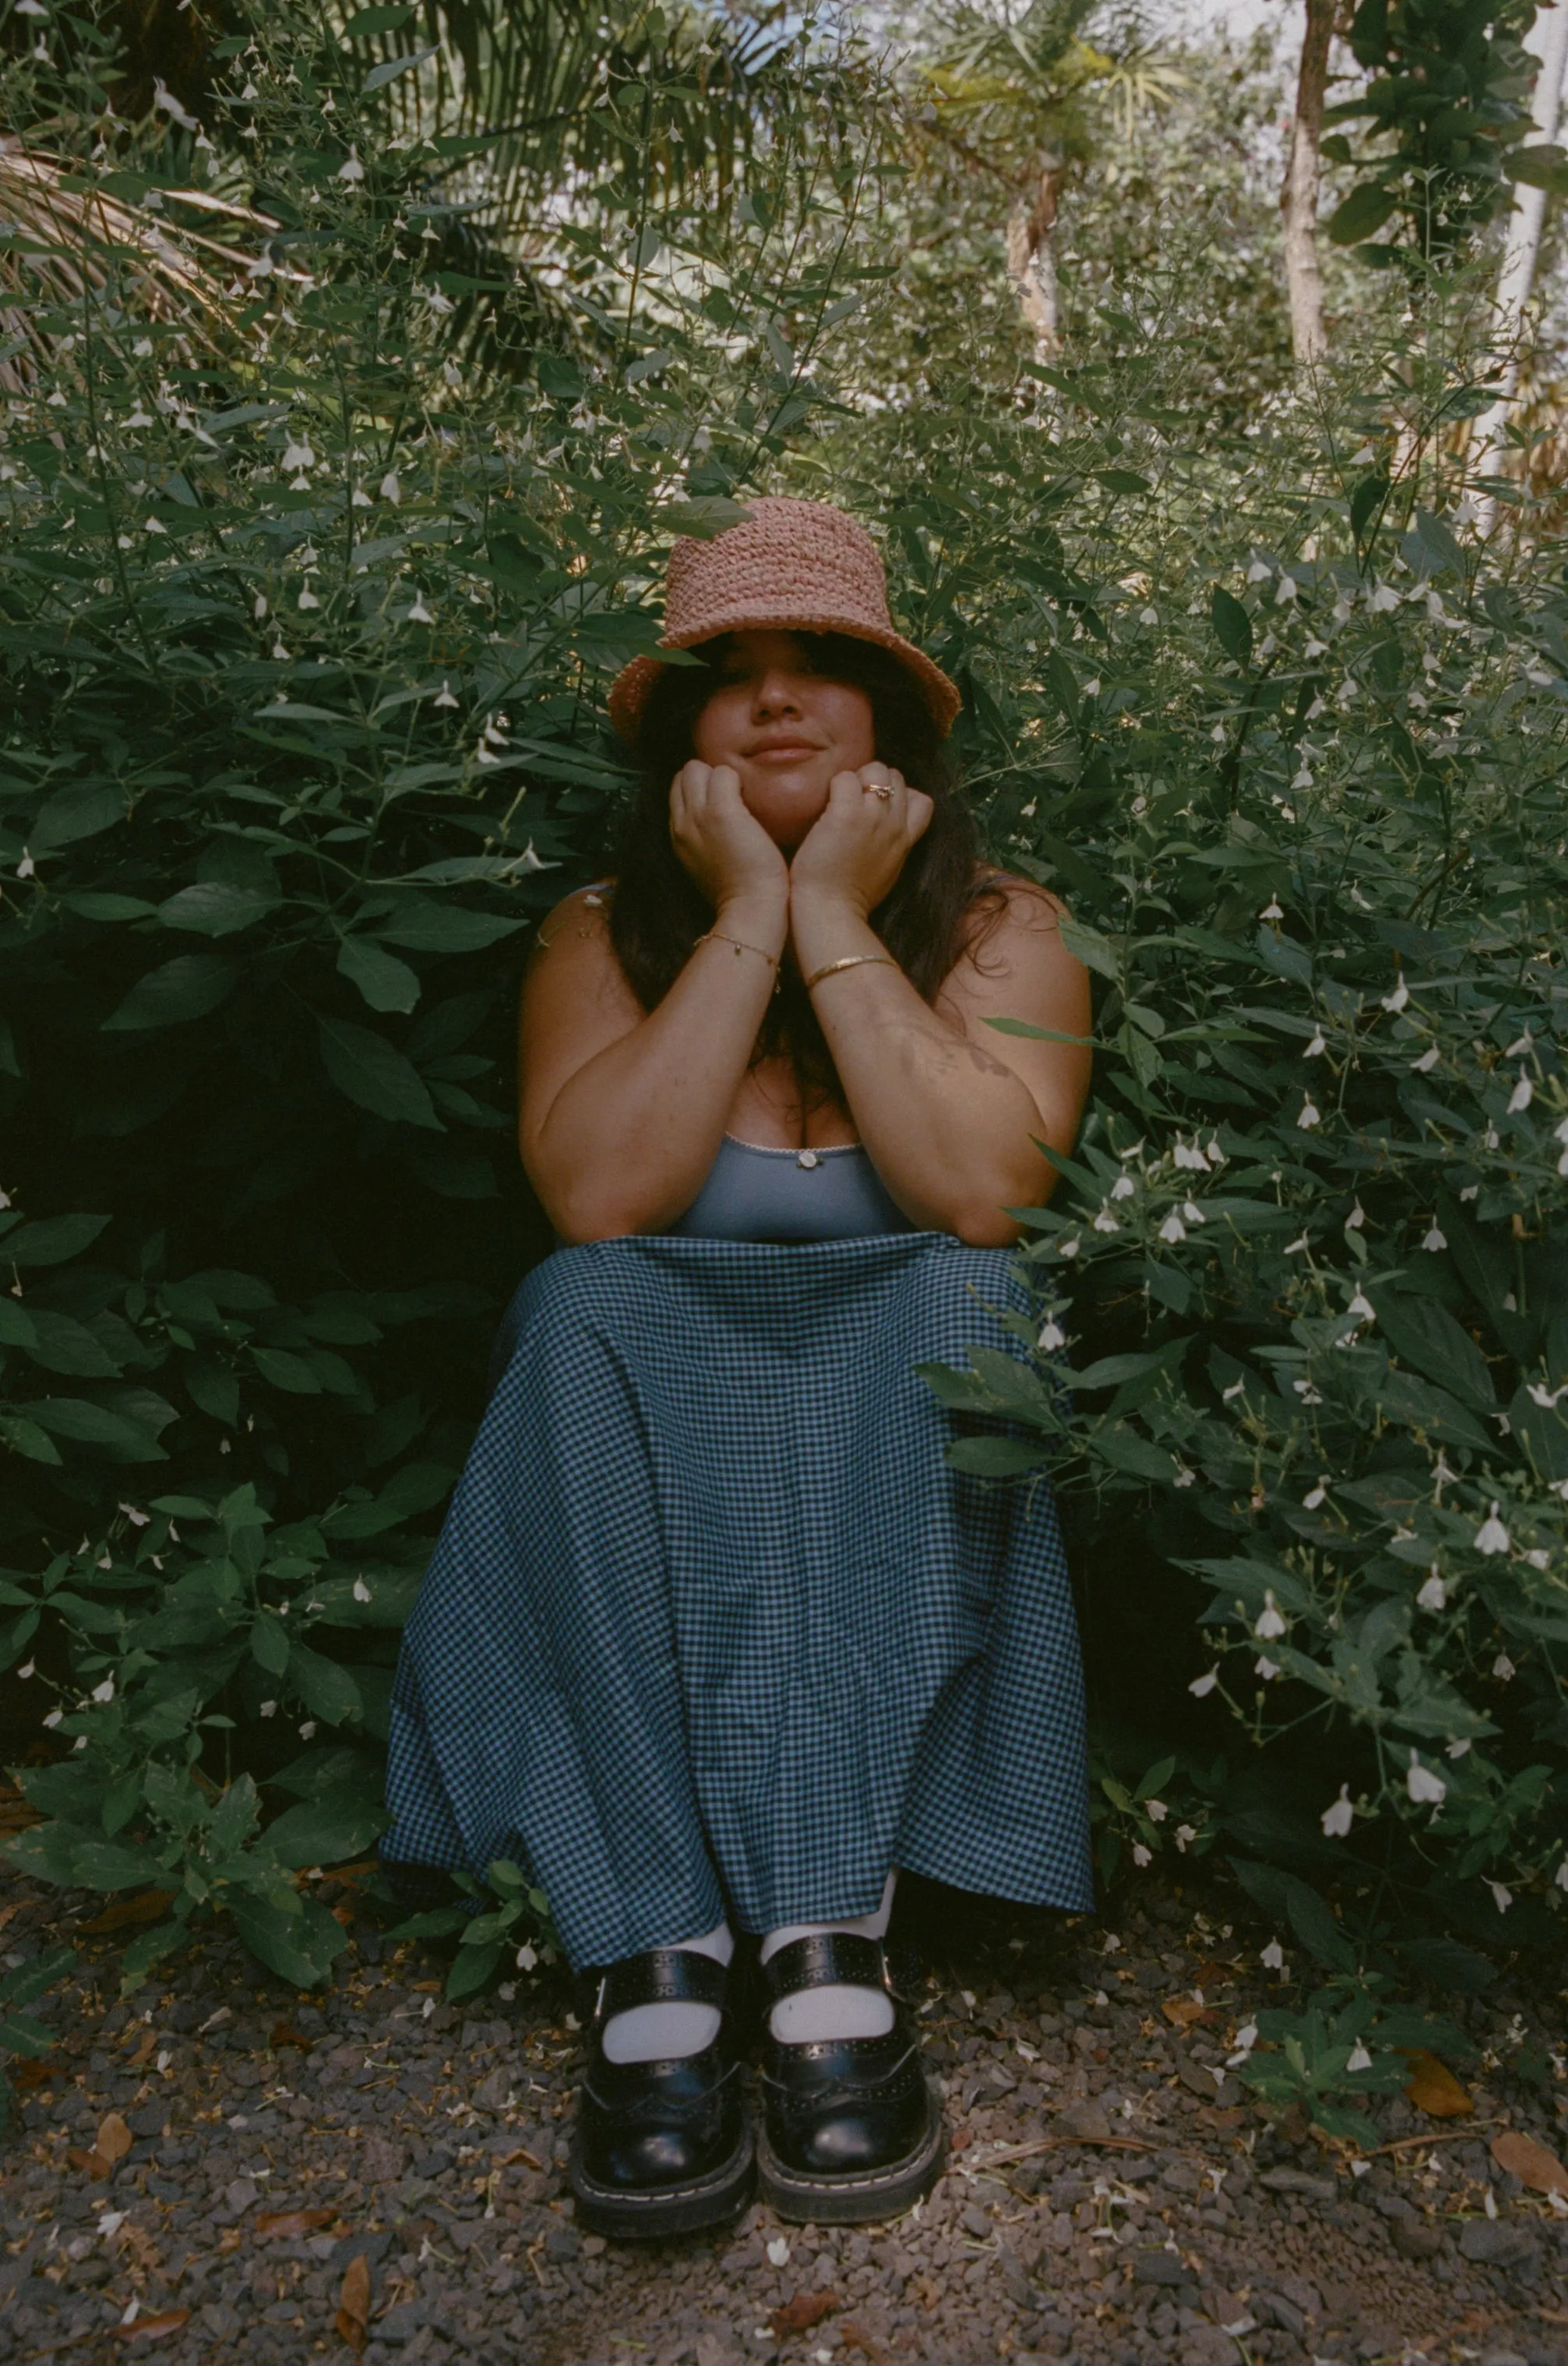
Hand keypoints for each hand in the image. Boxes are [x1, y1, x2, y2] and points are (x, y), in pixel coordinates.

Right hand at [669, 761, 788, 920]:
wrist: (749, 907)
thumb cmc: (737, 891)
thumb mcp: (705, 863)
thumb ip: (702, 838)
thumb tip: (715, 823)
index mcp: (676, 834)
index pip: (678, 789)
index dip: (700, 787)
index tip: (721, 797)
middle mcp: (681, 821)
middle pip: (685, 773)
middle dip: (709, 776)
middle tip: (734, 794)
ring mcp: (698, 815)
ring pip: (700, 768)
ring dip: (724, 776)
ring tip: (743, 797)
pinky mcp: (721, 811)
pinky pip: (725, 773)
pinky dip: (740, 779)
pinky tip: (754, 799)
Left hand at [787, 763, 933, 919]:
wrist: (832, 911)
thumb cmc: (853, 898)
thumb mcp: (888, 871)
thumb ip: (892, 847)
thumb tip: (885, 832)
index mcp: (906, 839)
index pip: (923, 801)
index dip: (900, 795)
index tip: (879, 805)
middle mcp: (895, 824)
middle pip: (896, 777)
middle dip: (875, 780)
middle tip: (852, 799)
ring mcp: (873, 816)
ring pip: (875, 769)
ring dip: (856, 778)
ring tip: (838, 800)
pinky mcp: (846, 813)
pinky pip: (844, 779)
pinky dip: (833, 785)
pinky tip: (823, 806)